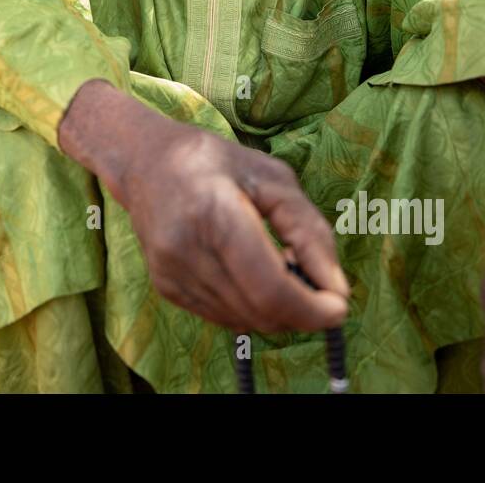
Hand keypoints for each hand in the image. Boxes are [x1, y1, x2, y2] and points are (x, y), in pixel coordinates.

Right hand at [114, 122, 347, 335]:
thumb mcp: (273, 178)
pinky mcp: (165, 287)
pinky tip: (251, 275)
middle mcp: (185, 248)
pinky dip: (251, 308)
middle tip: (317, 285)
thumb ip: (310, 232)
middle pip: (260, 311)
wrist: (145, 162)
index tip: (339, 305)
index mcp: (214, 212)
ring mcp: (170, 272)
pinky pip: (224, 318)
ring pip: (245, 321)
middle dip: (301, 311)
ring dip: (276, 309)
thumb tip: (336, 290)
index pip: (269, 287)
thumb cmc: (216, 162)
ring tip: (280, 269)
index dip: (311, 308)